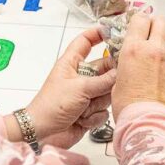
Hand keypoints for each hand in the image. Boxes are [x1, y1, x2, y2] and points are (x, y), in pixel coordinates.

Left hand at [25, 28, 117, 147]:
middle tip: (113, 81)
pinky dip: (95, 116)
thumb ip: (103, 81)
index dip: (98, 34)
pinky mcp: (89, 111)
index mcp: (72, 63)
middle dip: (108, 78)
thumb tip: (121, 73)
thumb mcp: (79, 88)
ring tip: (85, 107)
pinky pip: (103, 109)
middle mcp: (80, 77)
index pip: (85, 42)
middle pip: (104, 68)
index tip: (113, 31)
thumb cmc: (52, 106)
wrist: (43, 133)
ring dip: (98, 102)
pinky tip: (82, 119)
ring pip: (107, 91)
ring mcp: (85, 94)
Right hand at [112, 13, 164, 119]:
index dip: (141, 22)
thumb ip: (127, 62)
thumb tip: (131, 58)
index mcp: (134, 49)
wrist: (148, 126)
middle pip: (162, 22)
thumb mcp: (118, 79)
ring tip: (160, 74)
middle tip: (154, 38)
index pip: (140, 18)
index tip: (141, 27)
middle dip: (158, 27)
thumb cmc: (129, 107)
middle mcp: (155, 50)